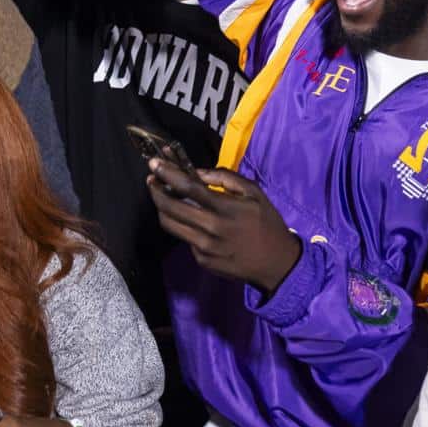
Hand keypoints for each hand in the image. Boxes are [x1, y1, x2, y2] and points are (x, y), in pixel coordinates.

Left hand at [145, 160, 301, 291]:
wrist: (276, 263)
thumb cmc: (267, 223)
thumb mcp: (254, 193)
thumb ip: (225, 178)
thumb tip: (197, 173)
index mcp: (224, 209)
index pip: (187, 187)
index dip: (167, 173)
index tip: (154, 163)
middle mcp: (210, 229)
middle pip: (169, 208)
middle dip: (155, 191)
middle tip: (151, 180)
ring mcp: (203, 248)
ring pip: (170, 225)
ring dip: (162, 208)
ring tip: (162, 196)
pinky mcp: (202, 260)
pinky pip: (185, 239)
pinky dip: (184, 226)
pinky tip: (192, 220)